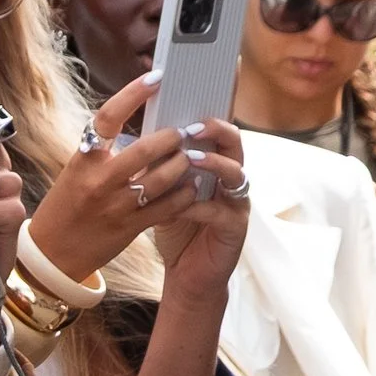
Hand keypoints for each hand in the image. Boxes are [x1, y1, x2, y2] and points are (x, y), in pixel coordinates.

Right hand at [22, 74, 233, 281]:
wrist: (53, 253)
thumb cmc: (67, 206)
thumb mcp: (77, 171)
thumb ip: (104, 151)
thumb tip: (140, 127)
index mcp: (83, 159)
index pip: (109, 117)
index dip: (134, 93)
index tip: (155, 77)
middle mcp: (99, 180)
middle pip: (146, 149)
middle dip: (172, 137)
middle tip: (183, 131)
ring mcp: (116, 205)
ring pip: (162, 178)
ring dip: (182, 164)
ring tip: (189, 157)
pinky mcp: (130, 227)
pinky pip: (167, 207)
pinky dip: (184, 194)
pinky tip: (190, 187)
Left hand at [148, 115, 251, 296]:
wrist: (187, 275)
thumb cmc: (176, 228)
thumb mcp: (163, 193)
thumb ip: (158, 168)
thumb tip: (137, 138)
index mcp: (214, 164)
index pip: (215, 130)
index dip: (207, 111)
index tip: (190, 100)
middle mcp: (231, 178)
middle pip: (234, 142)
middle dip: (214, 130)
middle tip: (190, 127)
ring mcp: (237, 202)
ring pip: (235, 173)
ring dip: (212, 163)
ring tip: (189, 159)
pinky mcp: (235, 228)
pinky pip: (220, 211)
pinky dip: (199, 206)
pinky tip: (181, 206)